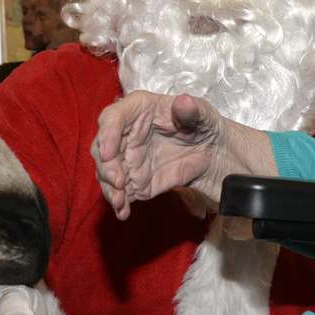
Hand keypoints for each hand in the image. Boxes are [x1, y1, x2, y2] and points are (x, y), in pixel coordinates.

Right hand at [93, 91, 234, 219]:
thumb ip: (191, 109)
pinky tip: (123, 212)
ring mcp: (126, 159)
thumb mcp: (202, 113)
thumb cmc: (202, 124)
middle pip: (102, 149)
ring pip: (107, 173)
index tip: (108, 154)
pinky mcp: (133, 181)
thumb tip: (184, 101)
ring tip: (120, 202)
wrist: (211, 153)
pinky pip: (120, 192)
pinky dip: (119, 203)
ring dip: (109, 188)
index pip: (112, 118)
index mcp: (136, 110)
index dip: (107, 135)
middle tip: (117, 182)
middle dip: (106, 167)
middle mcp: (125, 134)